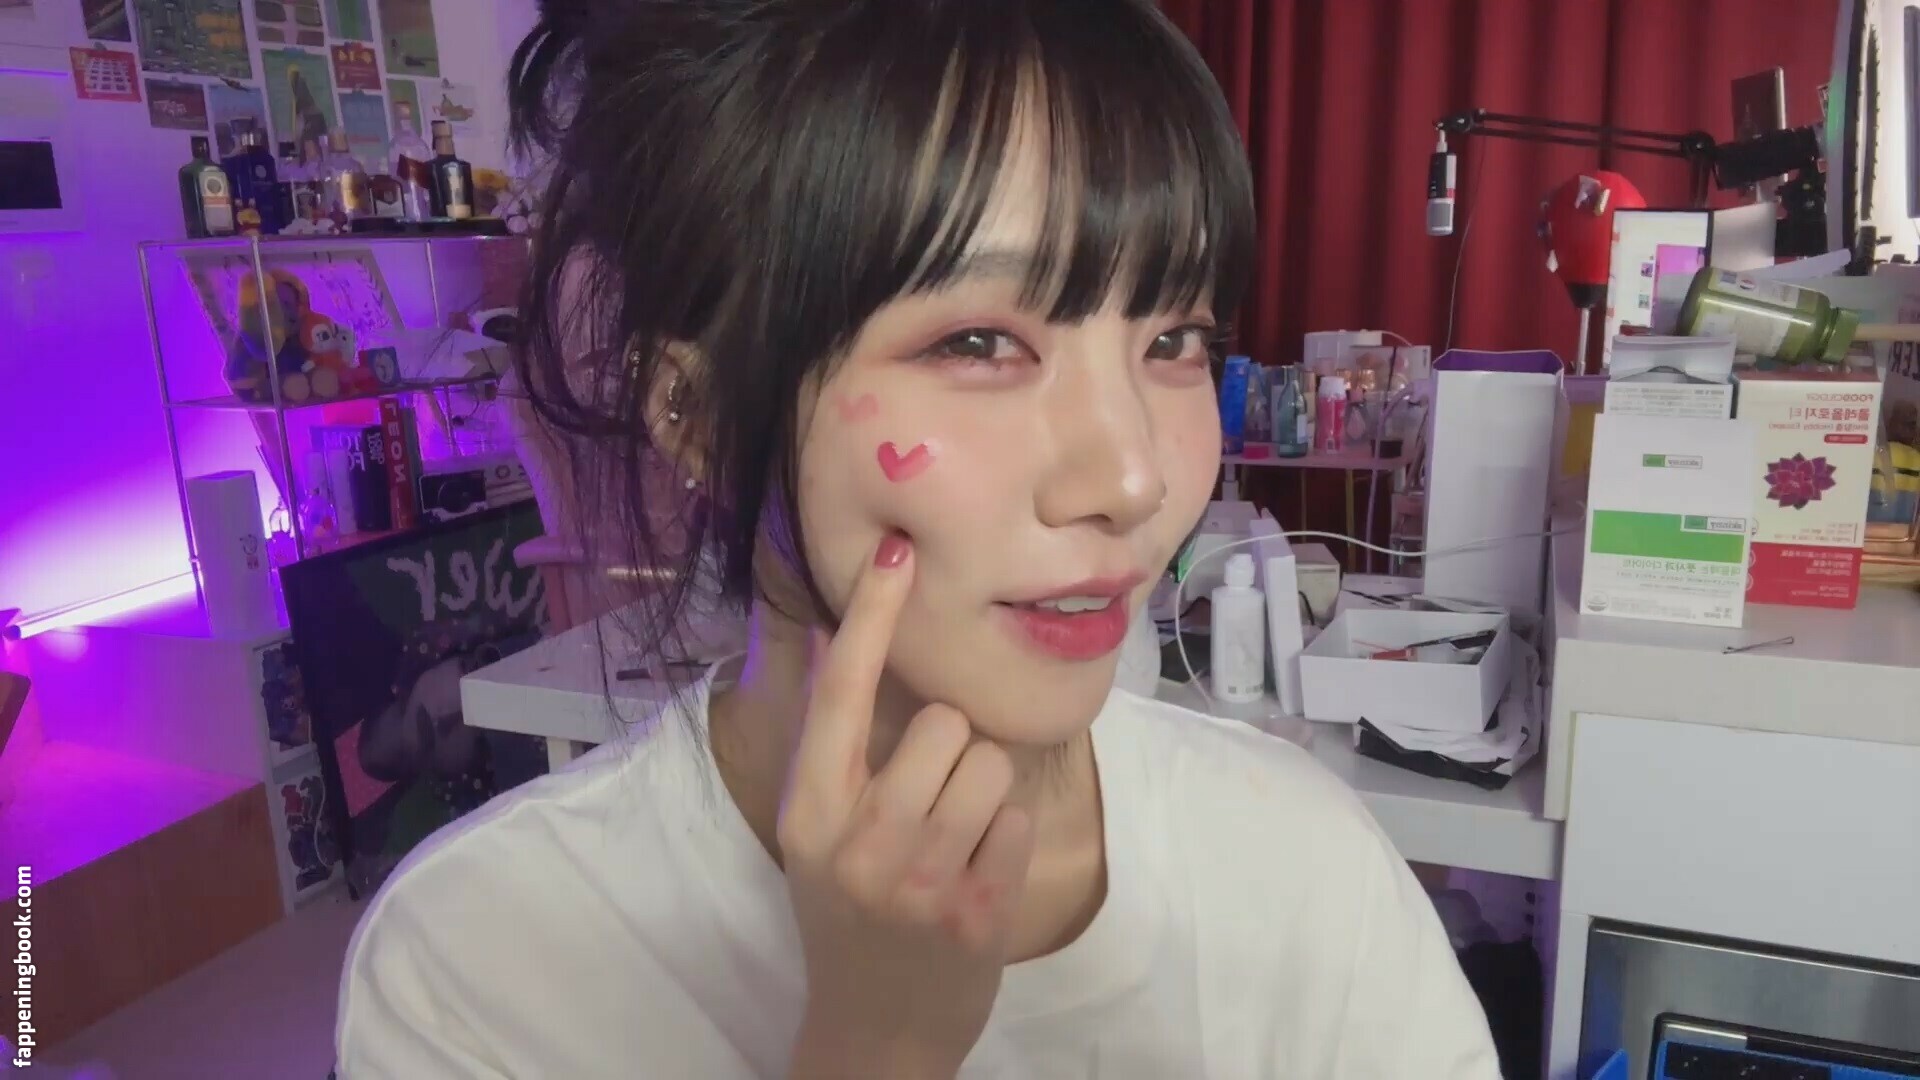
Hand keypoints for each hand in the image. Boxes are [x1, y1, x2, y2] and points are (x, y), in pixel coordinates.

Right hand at [779, 533, 1035, 1079]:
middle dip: (952, 750)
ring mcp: (917, 879)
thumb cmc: (849, 917)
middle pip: (942, 722)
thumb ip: (831, 745)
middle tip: (930, 806)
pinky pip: (1018, 817)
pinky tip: (976, 880)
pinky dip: (1008, 839)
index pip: (841, 694)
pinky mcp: (976, 911)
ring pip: (989, 763)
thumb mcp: (819, 834)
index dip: (871, 617)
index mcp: (809, 812)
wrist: (874, 1036)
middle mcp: (855, 840)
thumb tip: (823, 637)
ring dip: (984, 794)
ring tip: (954, 844)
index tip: (897, 551)